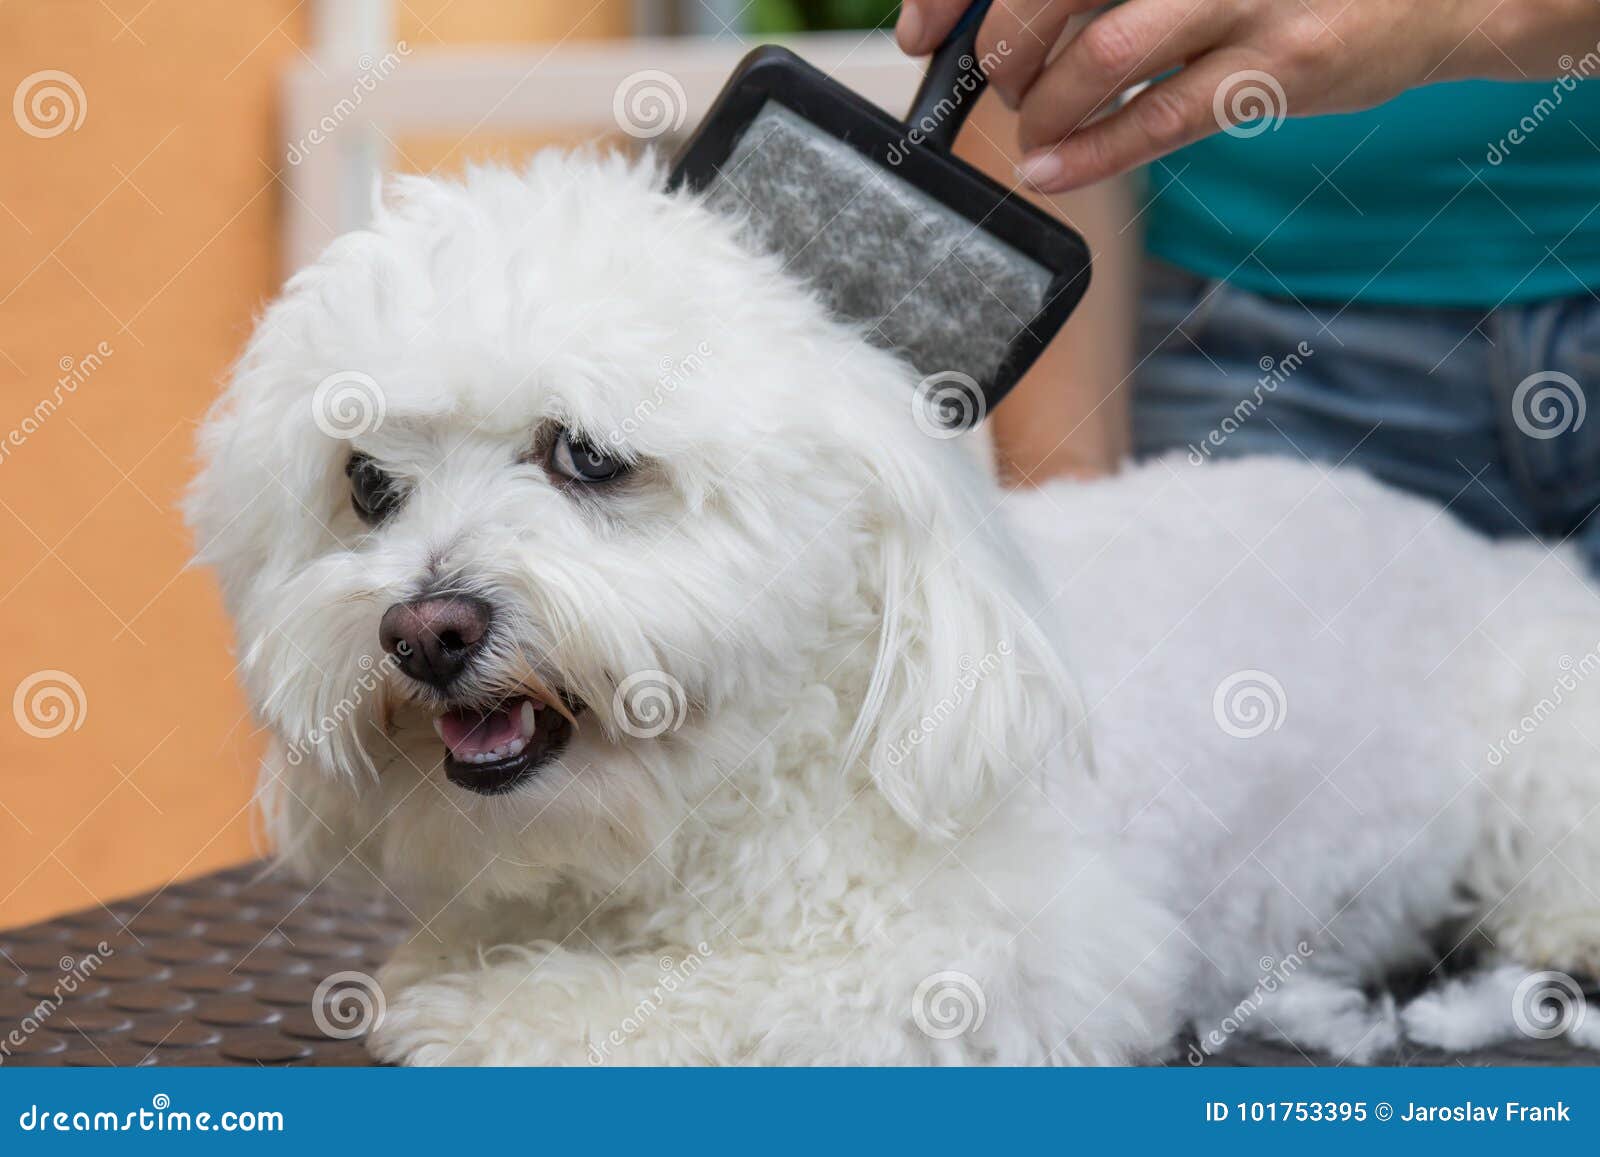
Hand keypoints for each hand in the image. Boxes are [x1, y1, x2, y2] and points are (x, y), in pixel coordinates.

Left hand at [896, 0, 1599, 191]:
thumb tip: (1003, 24)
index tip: (921, 29)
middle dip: (999, 48)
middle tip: (992, 83)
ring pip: (1099, 55)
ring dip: (1042, 105)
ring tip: (1031, 129)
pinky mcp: (1279, 64)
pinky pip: (1157, 119)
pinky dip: (1089, 150)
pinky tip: (1051, 168)